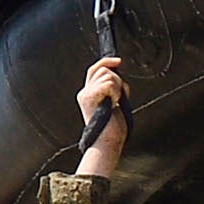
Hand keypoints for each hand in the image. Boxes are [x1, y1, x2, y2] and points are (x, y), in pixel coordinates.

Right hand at [75, 57, 127, 177]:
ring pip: (108, 76)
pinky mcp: (89, 98)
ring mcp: (85, 95)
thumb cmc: (113, 127)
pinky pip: (108, 84)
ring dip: (117, 88)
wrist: (107, 142)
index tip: (119, 61)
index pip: (95, 69)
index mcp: (88, 94)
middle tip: (118, 98)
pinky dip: (116, 93)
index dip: (107, 62)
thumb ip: (114, 89)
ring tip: (115, 103)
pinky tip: (114, 104)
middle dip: (117, 81)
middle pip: (104, 70)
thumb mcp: (115, 103)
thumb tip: (120, 76)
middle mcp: (84, 93)